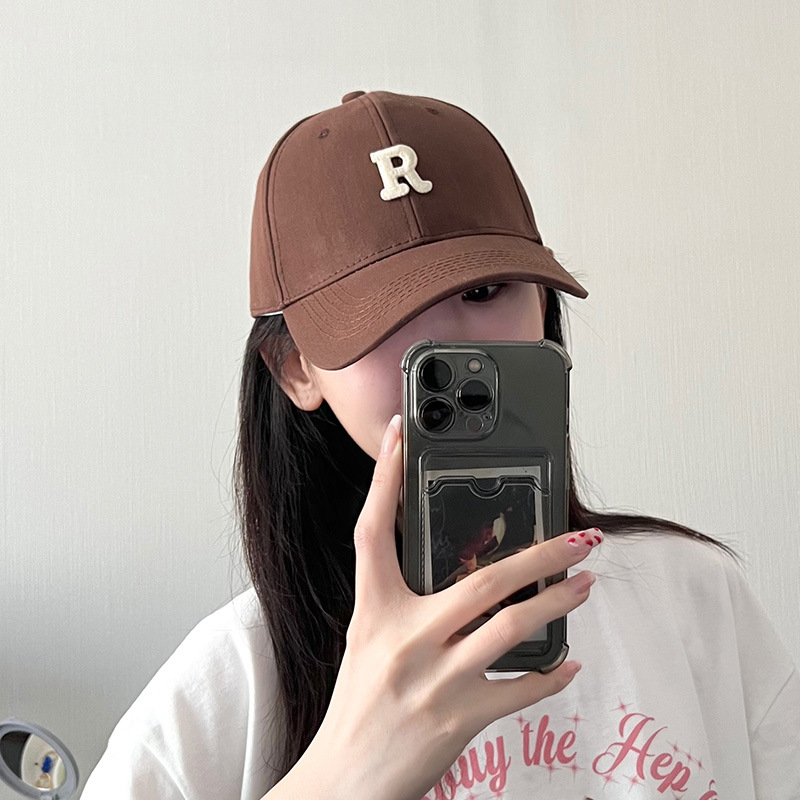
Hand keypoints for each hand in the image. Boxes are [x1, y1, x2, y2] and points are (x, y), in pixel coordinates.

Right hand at [303, 414, 600, 799]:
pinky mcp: (459, 720)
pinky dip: (551, 676)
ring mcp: (434, 680)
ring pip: (511, 627)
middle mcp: (403, 640)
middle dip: (540, 555)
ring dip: (559, 604)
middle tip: (579, 538)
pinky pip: (521, 691)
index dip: (384, 478)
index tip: (400, 435)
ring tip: (586, 584)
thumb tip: (468, 580)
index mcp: (373, 612)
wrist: (343, 783)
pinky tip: (570, 663)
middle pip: (482, 581)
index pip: (372, 531)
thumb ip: (408, 609)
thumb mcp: (370, 644)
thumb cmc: (358, 707)